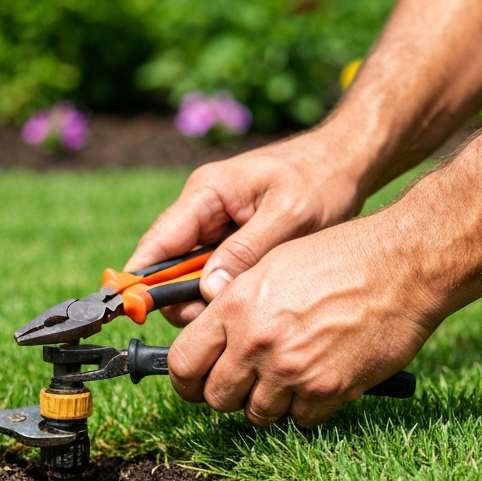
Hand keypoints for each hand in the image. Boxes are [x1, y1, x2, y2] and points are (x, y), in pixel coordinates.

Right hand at [124, 128, 372, 324]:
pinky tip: (253, 299)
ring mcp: (217, 225)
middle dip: (185, 298)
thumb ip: (246, 251)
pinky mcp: (234, 239)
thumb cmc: (321, 180)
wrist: (348, 161)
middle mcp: (204, 208)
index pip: (158, 242)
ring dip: (210, 297)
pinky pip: (217, 272)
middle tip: (217, 319)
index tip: (133, 311)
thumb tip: (208, 290)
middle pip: (171, 266)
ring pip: (194, 274)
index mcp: (207, 193)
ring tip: (245, 307)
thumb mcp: (289, 216)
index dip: (141, 280)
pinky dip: (227, 290)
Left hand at [167, 214, 441, 426]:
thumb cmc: (341, 257)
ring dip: (269, 402)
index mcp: (235, 306)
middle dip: (227, 395)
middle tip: (246, 383)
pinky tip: (320, 379)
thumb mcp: (273, 264)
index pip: (184, 362)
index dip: (186, 380)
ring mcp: (291, 370)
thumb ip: (236, 302)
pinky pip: (300, 419)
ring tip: (289, 377)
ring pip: (257, 414)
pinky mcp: (326, 391)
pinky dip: (307, 407)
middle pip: (216, 397)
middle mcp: (256, 342)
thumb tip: (213, 337)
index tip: (196, 384)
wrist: (402, 267)